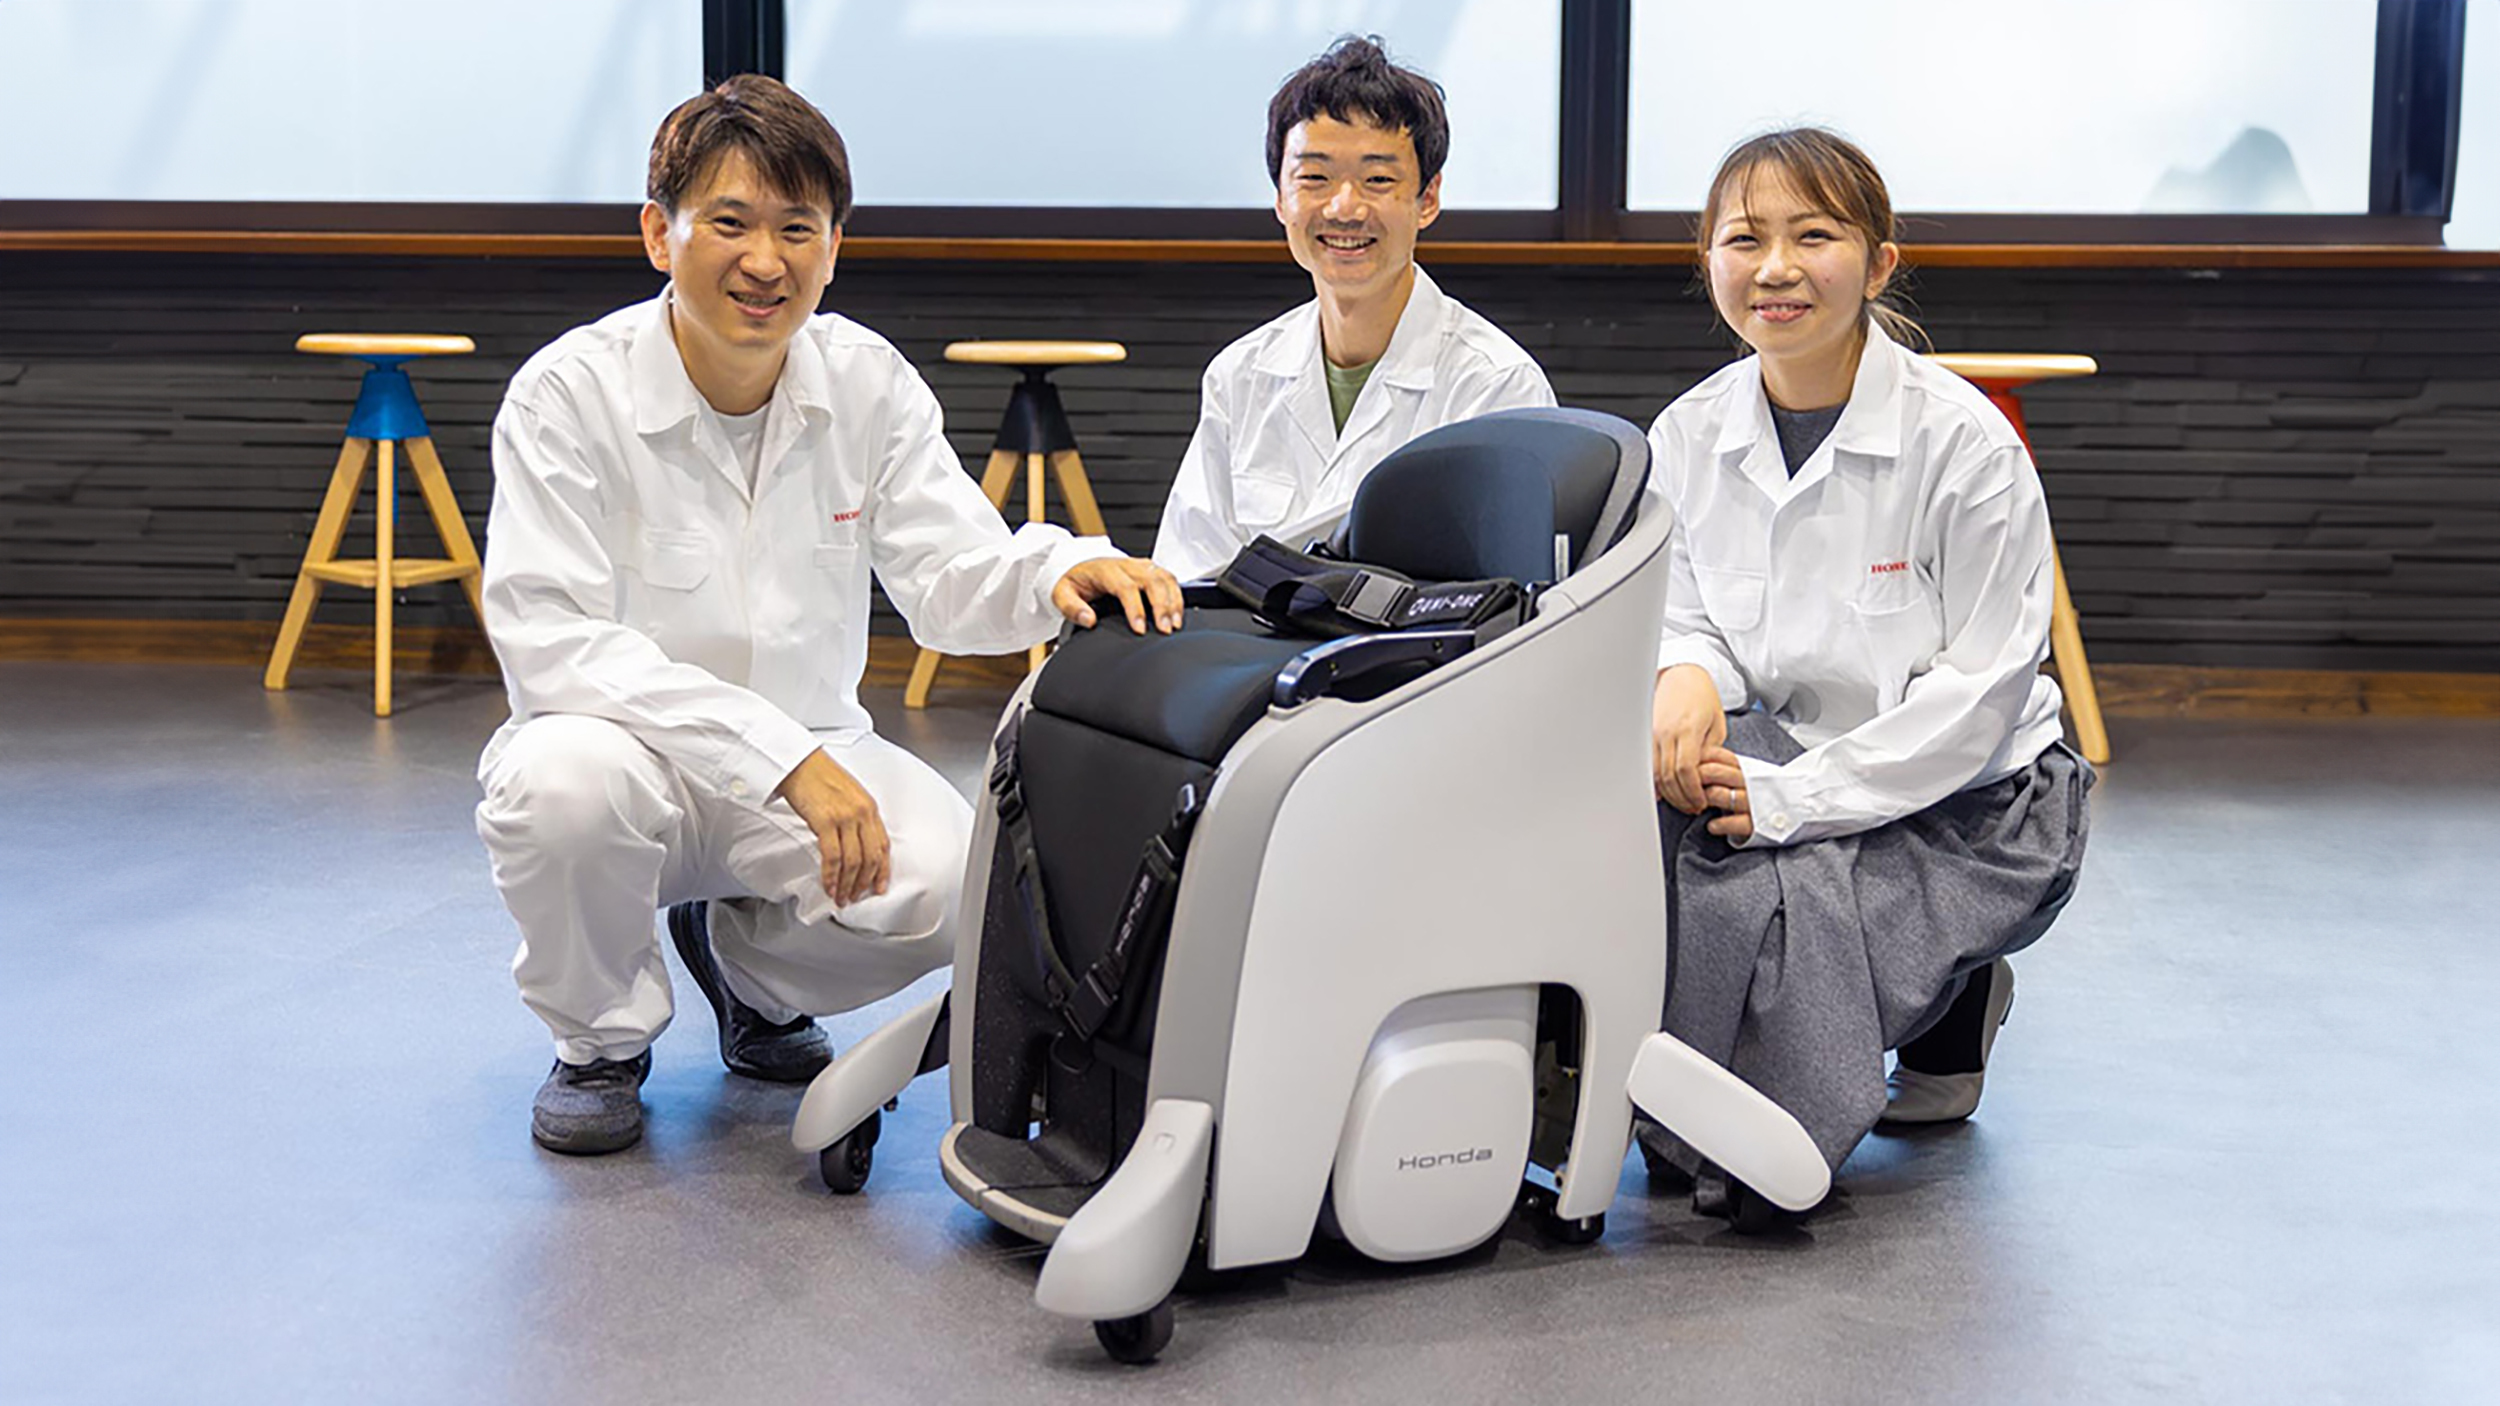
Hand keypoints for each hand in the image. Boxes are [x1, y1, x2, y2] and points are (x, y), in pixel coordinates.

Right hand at [772, 750, 890, 905]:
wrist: (798, 763)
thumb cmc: (819, 777)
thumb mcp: (848, 796)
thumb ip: (856, 818)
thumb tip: (855, 845)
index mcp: (870, 808)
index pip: (883, 846)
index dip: (883, 870)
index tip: (879, 887)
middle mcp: (862, 813)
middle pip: (870, 858)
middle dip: (863, 883)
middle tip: (855, 897)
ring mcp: (845, 818)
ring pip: (853, 861)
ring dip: (847, 884)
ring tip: (841, 898)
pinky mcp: (825, 822)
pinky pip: (832, 857)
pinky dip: (831, 876)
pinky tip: (828, 886)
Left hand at [1052, 557, 1183, 634]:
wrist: (1078, 564)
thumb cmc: (1073, 580)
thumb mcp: (1061, 594)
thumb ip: (1072, 608)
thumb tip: (1089, 620)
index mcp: (1105, 570)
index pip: (1126, 587)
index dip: (1135, 608)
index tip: (1140, 628)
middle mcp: (1126, 565)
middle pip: (1151, 580)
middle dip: (1162, 606)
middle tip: (1165, 629)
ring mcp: (1139, 565)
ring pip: (1164, 577)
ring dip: (1173, 600)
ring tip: (1175, 623)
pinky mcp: (1148, 569)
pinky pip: (1168, 577)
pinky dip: (1176, 594)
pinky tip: (1178, 612)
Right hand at [1651, 664, 1728, 813]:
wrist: (1681, 675)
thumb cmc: (1702, 697)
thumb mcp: (1716, 724)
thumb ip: (1709, 751)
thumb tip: (1702, 778)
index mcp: (1687, 729)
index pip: (1686, 770)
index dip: (1692, 791)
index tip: (1700, 801)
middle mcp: (1666, 732)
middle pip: (1669, 776)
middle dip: (1681, 797)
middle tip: (1692, 807)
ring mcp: (1652, 734)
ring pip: (1655, 773)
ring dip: (1668, 792)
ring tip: (1681, 801)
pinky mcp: (1645, 735)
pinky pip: (1647, 765)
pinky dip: (1654, 781)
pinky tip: (1662, 792)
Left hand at [1696, 746, 1753, 842]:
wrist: (1795, 811)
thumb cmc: (1760, 794)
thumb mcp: (1745, 775)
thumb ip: (1724, 768)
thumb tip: (1694, 760)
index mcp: (1746, 768)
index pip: (1717, 756)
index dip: (1698, 761)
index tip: (1688, 768)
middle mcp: (1751, 782)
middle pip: (1714, 772)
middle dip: (1696, 778)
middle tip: (1688, 787)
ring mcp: (1754, 802)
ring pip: (1720, 794)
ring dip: (1705, 799)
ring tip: (1700, 805)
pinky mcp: (1757, 823)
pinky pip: (1735, 822)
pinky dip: (1719, 824)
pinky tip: (1713, 825)